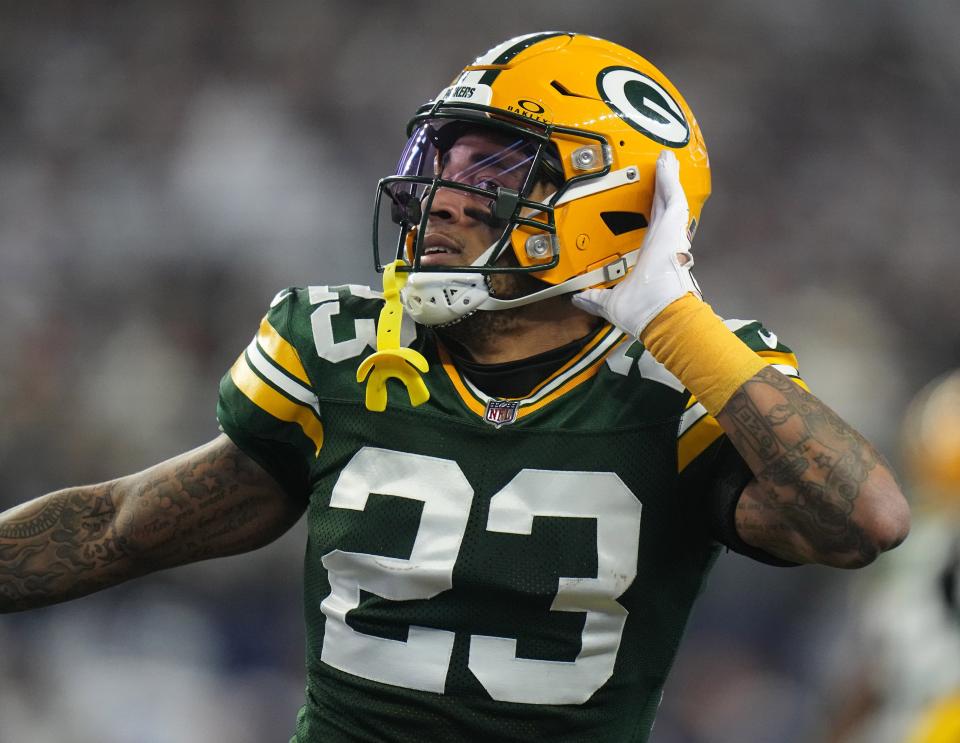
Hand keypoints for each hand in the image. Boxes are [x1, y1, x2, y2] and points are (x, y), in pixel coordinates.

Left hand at [572, 150, 699, 337]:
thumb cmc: (645, 312)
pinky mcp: (673, 228)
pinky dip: (669, 179)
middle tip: (661, 169)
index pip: (649, 228)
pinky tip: (666, 162)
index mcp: (650, 258)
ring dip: (667, 178)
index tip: (647, 200)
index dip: (648, 212)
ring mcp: (669, 234)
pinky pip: (672, 197)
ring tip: (666, 159)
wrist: (662, 315)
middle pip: (661, 208)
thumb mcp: (611, 302)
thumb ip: (593, 298)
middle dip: (660, 189)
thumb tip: (576, 298)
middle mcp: (662, 244)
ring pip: (669, 198)